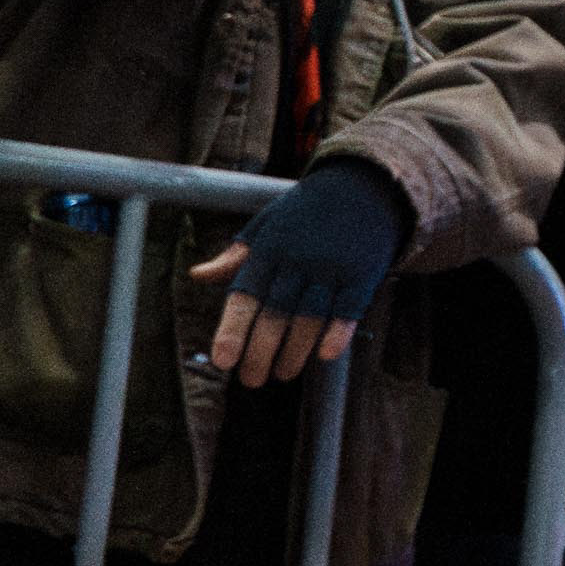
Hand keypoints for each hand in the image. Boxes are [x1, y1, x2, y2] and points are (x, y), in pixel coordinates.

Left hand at [189, 159, 408, 385]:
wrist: (366, 186)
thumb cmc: (309, 211)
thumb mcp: (268, 225)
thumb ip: (236, 256)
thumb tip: (198, 276)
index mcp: (270, 249)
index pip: (245, 296)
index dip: (233, 330)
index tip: (224, 361)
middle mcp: (299, 259)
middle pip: (276, 314)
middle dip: (262, 352)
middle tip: (252, 379)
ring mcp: (333, 267)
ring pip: (309, 317)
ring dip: (295, 351)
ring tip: (283, 373)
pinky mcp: (363, 273)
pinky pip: (348, 309)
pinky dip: (336, 333)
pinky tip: (325, 355)